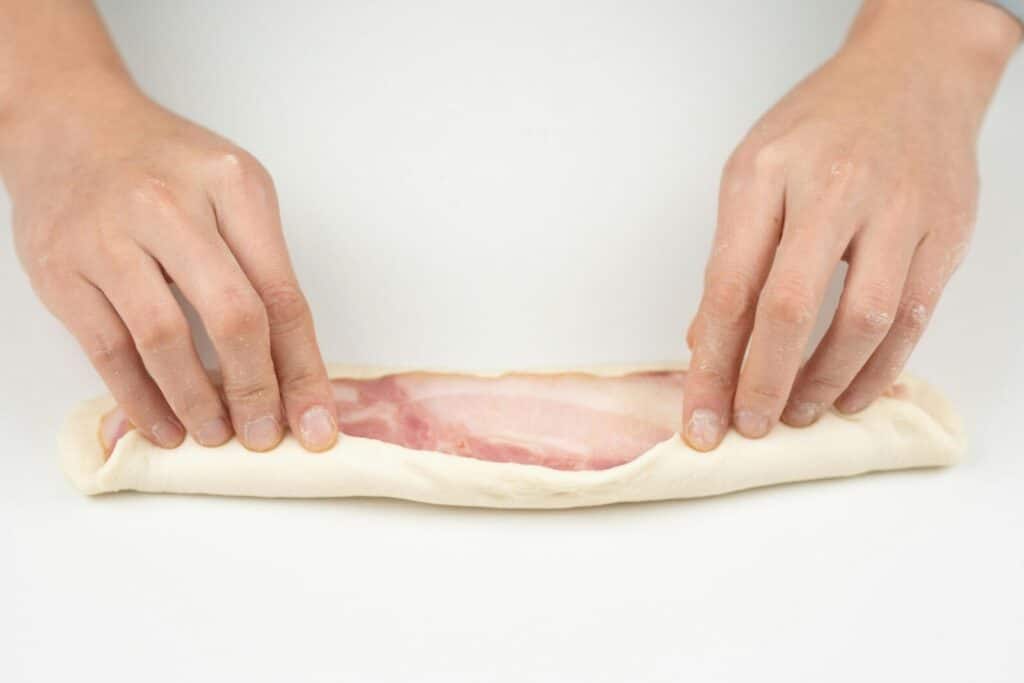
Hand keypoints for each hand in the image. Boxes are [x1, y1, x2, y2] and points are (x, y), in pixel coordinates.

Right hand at [4, 68, 337, 451]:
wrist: (71, 123)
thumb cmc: (167, 165)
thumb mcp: (232, 188)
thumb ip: (262, 264)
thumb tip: (290, 368)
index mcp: (233, 185)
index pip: (282, 294)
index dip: (303, 369)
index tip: (316, 422)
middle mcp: (171, 205)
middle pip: (233, 316)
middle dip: (256, 390)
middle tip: (266, 436)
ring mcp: (109, 236)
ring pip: (164, 339)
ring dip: (197, 401)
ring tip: (217, 435)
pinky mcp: (61, 268)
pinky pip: (108, 349)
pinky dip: (140, 399)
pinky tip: (164, 426)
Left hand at [682, 0, 1019, 449]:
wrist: (911, 74)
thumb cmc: (819, 127)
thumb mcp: (751, 173)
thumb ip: (730, 256)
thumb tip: (706, 341)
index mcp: (765, 175)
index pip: (730, 287)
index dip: (713, 364)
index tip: (699, 418)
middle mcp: (831, 190)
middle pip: (790, 308)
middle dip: (761, 382)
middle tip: (746, 427)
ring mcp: (897, 210)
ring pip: (862, 320)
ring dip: (824, 383)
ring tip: (795, 414)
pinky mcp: (947, 230)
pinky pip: (914, 317)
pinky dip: (880, 369)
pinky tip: (850, 395)